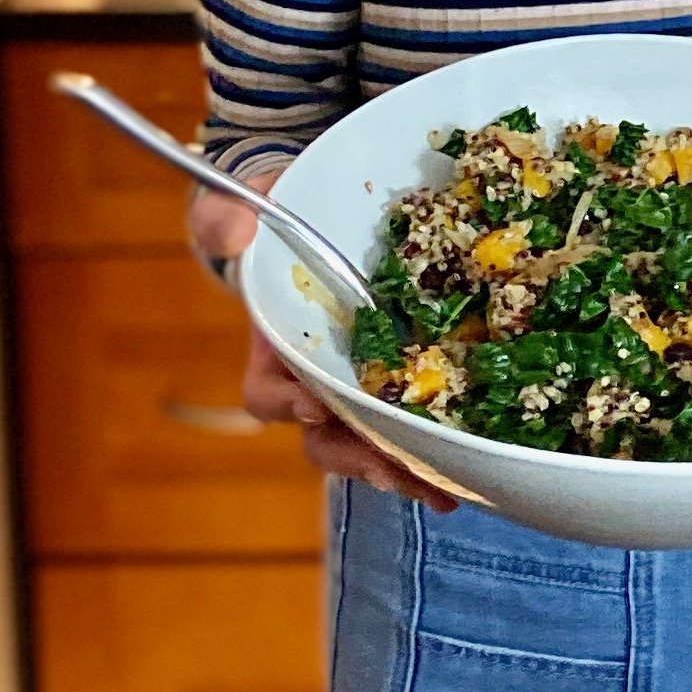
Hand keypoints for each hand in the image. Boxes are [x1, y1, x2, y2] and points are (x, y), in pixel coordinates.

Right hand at [187, 188, 457, 511]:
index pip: (267, 393)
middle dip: (358, 457)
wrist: (329, 205)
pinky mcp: (412, 374)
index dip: (286, 403)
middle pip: (327, 437)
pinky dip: (439, 448)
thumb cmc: (283, 212)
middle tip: (392, 469)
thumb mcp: (249, 204)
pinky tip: (467, 470)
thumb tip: (230, 235)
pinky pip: (420, 420)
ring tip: (436, 488)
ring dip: (403, 468)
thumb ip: (224, 217)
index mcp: (277, 346)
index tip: (314, 404)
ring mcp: (367, 382)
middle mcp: (320, 377)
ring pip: (375, 442)